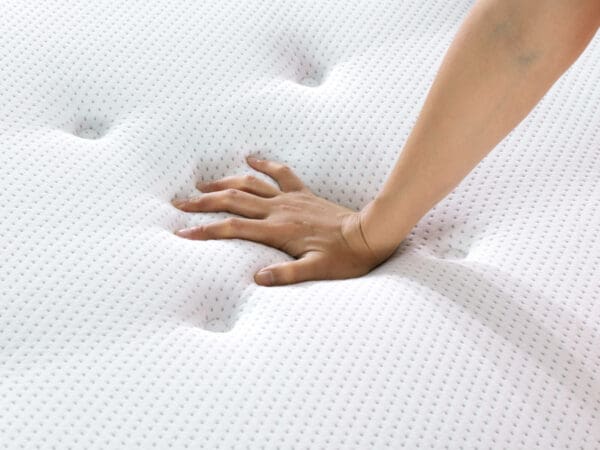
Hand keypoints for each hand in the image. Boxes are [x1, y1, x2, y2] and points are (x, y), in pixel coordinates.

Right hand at [171, 156, 396, 285]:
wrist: (368, 234)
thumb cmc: (344, 258)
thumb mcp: (316, 272)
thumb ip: (286, 275)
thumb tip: (255, 279)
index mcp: (278, 231)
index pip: (233, 229)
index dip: (205, 230)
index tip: (181, 233)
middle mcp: (279, 210)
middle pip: (233, 201)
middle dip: (204, 202)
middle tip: (180, 203)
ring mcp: (290, 198)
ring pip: (251, 184)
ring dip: (225, 182)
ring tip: (203, 185)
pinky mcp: (302, 193)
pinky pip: (281, 173)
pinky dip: (264, 163)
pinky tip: (252, 157)